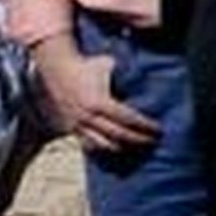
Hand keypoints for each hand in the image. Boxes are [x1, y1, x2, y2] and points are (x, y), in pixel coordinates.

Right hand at [36, 45, 158, 153]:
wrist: (58, 70)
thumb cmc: (87, 66)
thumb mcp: (109, 65)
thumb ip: (125, 73)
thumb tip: (145, 75)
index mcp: (100, 102)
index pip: (128, 119)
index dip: (145, 126)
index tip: (158, 129)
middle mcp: (89, 117)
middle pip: (119, 135)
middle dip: (139, 140)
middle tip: (154, 141)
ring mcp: (79, 125)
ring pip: (103, 145)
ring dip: (123, 148)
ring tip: (137, 148)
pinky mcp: (71, 129)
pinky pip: (88, 145)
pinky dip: (103, 149)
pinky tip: (116, 149)